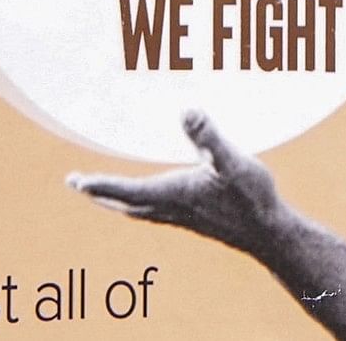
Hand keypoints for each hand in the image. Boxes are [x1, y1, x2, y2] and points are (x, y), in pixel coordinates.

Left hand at [70, 111, 285, 254]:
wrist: (270, 235)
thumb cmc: (253, 198)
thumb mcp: (233, 161)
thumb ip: (209, 136)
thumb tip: (187, 110)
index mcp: (174, 194)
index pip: (127, 189)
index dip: (100, 184)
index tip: (74, 180)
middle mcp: (172, 208)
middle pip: (125, 203)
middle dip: (99, 193)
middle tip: (76, 184)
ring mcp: (183, 217)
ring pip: (139, 211)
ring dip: (117, 200)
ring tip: (101, 192)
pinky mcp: (195, 220)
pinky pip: (155, 213)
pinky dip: (140, 204)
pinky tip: (150, 198)